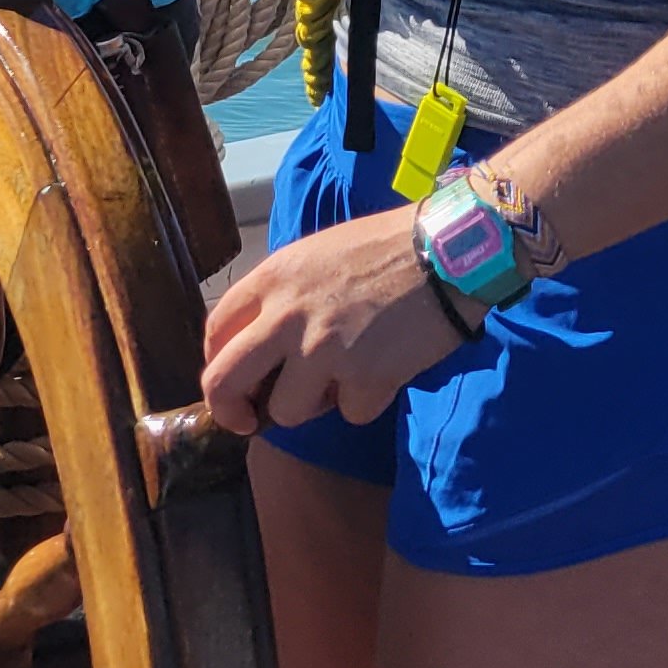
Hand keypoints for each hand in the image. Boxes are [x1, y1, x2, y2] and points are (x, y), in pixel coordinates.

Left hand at [201, 210, 466, 432]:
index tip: (234, 379)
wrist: (453, 250)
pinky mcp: (365, 377)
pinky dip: (367, 399)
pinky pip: (350, 412)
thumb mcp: (319, 254)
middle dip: (231, 410)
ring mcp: (325, 350)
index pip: (214, 330)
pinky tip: (387, 369)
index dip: (217, 362)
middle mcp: (287, 316)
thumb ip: (282, 294)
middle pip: (224, 381)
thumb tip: (261, 343)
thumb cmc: (388, 246)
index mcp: (274, 278)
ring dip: (313, 404)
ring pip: (286, 411)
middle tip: (247, 421)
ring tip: (345, 377)